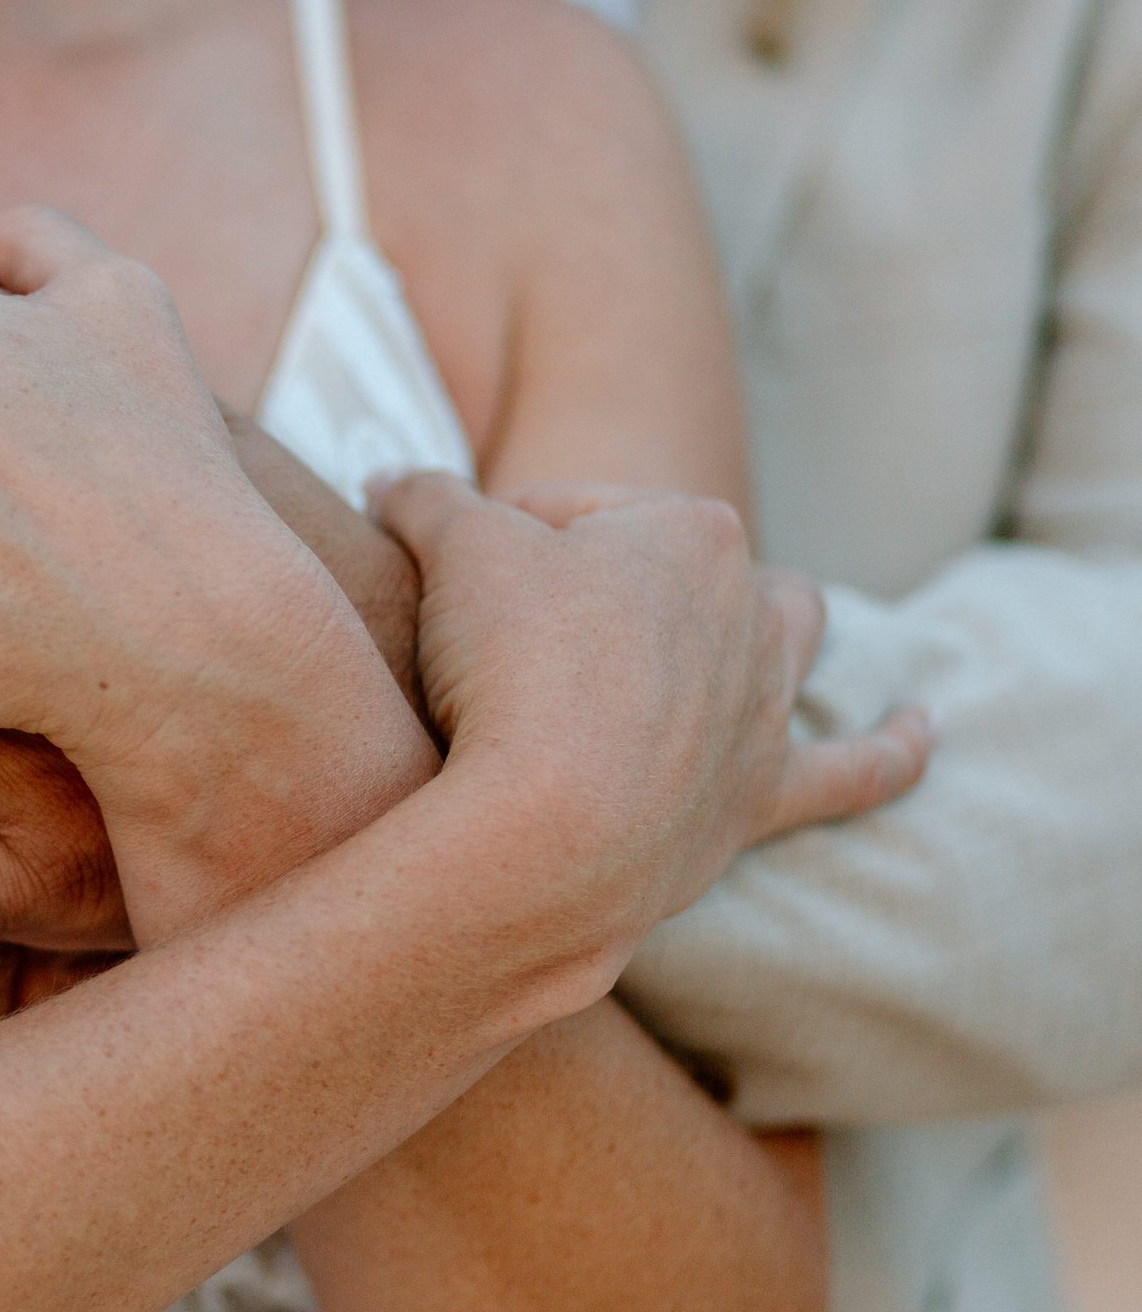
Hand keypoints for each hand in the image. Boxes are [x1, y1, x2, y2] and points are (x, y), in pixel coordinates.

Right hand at [372, 473, 933, 950]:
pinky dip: (894, 747)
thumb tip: (386, 483)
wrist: (545, 828)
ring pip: (789, 642)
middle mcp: (752, 610)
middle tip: (539, 617)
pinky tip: (924, 728)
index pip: (583, 510)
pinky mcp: (764, 798)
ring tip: (715, 635)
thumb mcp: (446, 546)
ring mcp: (765, 708)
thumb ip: (423, 498)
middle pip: (689, 569)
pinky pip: (856, 768)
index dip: (501, 535)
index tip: (446, 573)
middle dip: (626, 579)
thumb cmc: (506, 667)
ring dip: (754, 632)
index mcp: (691, 531)